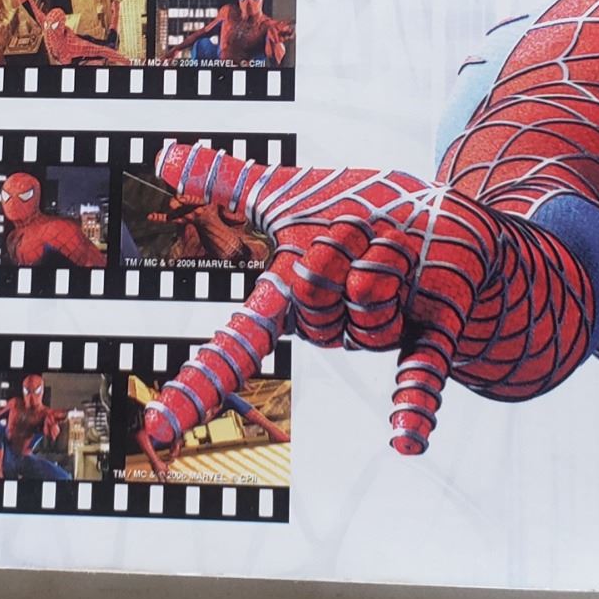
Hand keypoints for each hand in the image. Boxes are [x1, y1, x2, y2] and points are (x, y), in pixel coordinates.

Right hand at [146, 141, 512, 454]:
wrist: (442, 218)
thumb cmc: (362, 212)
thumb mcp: (290, 194)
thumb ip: (228, 182)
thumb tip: (164, 156)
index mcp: (290, 302)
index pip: (233, 349)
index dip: (195, 388)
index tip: (156, 428)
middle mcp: (330, 329)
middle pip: (315, 288)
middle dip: (339, 239)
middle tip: (360, 228)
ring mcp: (381, 334)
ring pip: (366, 297)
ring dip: (384, 252)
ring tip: (398, 245)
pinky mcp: (433, 333)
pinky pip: (418, 375)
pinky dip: (413, 406)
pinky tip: (407, 442)